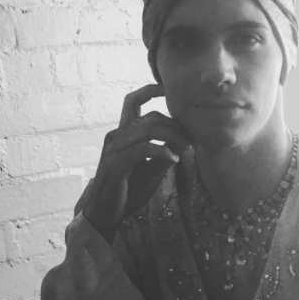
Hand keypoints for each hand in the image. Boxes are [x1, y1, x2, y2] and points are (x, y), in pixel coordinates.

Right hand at [80, 85, 189, 239]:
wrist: (106, 212)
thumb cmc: (128, 190)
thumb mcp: (151, 169)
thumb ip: (163, 153)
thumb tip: (183, 142)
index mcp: (123, 133)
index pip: (133, 101)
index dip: (150, 90)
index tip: (168, 88)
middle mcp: (117, 136)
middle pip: (151, 117)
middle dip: (175, 125)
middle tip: (192, 139)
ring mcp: (114, 149)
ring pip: (149, 129)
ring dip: (173, 137)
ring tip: (186, 149)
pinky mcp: (116, 164)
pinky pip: (143, 149)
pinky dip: (162, 151)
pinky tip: (173, 159)